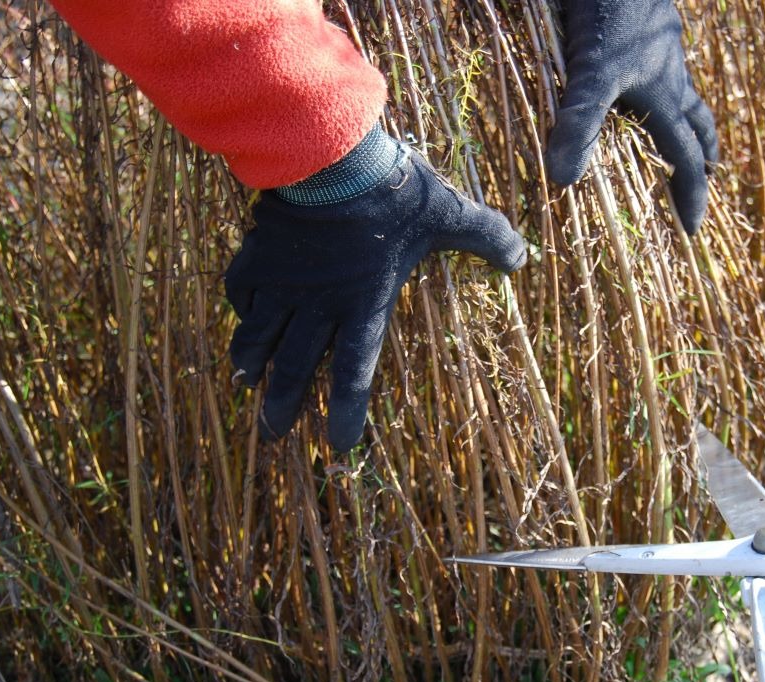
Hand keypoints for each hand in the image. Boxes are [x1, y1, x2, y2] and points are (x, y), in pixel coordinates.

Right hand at [226, 134, 525, 450]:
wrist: (333, 155)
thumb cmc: (397, 190)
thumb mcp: (451, 214)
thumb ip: (487, 238)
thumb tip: (522, 258)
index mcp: (365, 304)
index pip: (354, 373)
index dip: (346, 412)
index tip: (338, 444)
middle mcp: (320, 304)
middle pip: (295, 368)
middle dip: (282, 404)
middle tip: (272, 433)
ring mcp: (284, 282)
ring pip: (260, 337)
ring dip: (252, 365)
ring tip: (246, 385)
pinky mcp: (258, 255)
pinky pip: (242, 293)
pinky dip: (242, 311)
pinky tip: (244, 320)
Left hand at [545, 0, 717, 233]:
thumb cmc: (606, 18)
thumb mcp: (589, 75)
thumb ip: (578, 124)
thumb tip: (563, 182)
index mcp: (665, 98)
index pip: (687, 159)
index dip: (690, 196)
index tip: (692, 230)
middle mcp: (672, 77)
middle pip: (697, 128)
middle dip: (700, 161)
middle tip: (703, 185)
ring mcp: (663, 52)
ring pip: (686, 96)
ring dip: (690, 124)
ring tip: (691, 140)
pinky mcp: (648, 30)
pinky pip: (666, 70)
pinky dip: (665, 89)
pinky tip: (648, 83)